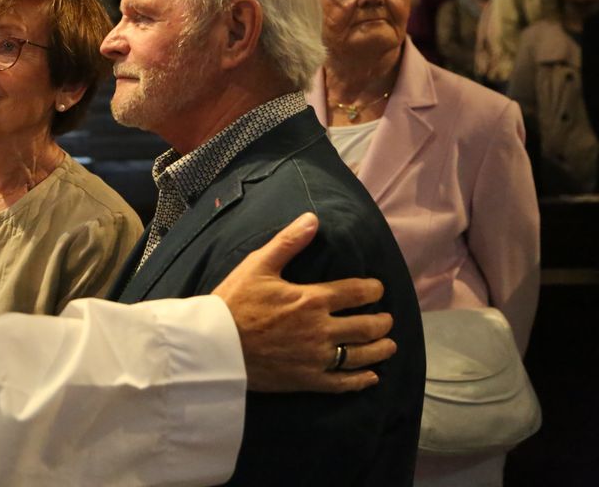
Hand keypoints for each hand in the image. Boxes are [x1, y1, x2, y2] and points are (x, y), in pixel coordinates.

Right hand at [212, 212, 396, 392]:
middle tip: (387, 319)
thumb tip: (312, 219)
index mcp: (311, 299)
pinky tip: (371, 377)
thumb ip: (288, 242)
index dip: (373, 289)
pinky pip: (342, 383)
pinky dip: (360, 380)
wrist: (214, 345)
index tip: (378, 289)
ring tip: (389, 345)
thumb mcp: (258, 265)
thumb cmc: (234, 302)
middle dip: (382, 321)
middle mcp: (321, 329)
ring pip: (360, 355)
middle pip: (366, 326)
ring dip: (380, 349)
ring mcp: (316, 358)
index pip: (356, 292)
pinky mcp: (306, 380)